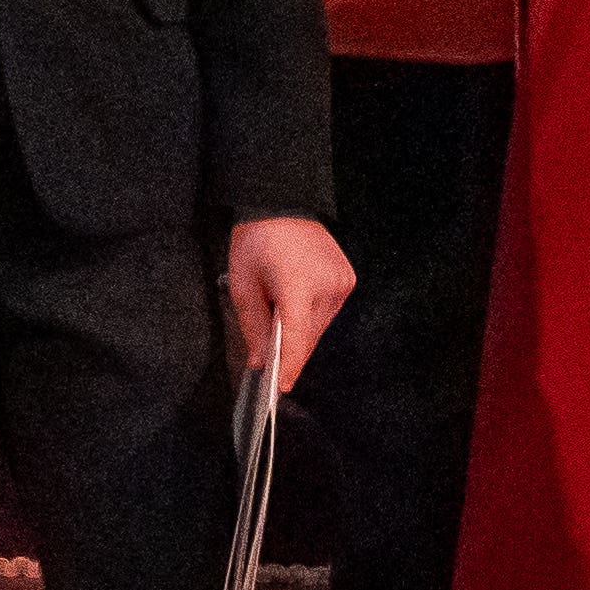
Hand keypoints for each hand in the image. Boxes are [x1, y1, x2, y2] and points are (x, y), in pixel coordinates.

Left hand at [229, 216, 356, 389]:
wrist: (282, 202)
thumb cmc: (256, 239)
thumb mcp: (242, 283)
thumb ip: (252, 326)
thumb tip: (259, 360)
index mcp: (298, 286)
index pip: (297, 339)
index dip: (289, 367)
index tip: (281, 387)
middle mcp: (327, 287)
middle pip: (309, 337)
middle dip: (290, 350)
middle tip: (271, 360)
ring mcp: (341, 283)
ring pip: (319, 326)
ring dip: (301, 331)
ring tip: (281, 319)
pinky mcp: (347, 279)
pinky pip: (328, 311)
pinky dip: (312, 316)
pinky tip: (296, 305)